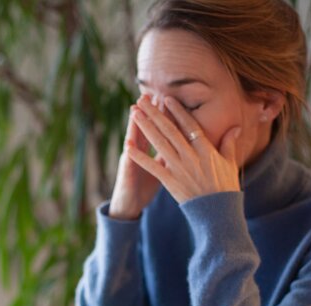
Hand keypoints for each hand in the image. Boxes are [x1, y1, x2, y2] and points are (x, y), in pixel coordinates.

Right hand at [108, 102, 160, 219]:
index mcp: (149, 150)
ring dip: (133, 126)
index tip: (169, 99)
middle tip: (152, 94)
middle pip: (145, 129)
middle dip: (148, 113)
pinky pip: (128, 164)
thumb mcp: (160, 168)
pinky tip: (127, 144)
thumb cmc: (144, 186)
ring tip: (135, 110)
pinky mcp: (127, 175)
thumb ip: (169, 154)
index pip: (158, 129)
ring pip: (133, 141)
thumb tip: (183, 142)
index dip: (163, 115)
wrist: (129, 205)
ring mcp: (131, 162)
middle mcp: (138, 152)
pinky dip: (129, 154)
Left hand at [125, 95, 240, 203]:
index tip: (166, 98)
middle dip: (155, 114)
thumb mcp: (230, 163)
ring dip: (145, 128)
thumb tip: (236, 126)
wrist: (218, 211)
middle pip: (170, 130)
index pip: (189, 125)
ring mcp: (180, 168)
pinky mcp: (170, 181)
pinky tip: (128, 147)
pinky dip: (140, 157)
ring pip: (159, 143)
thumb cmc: (225, 187)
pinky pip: (152, 167)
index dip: (177, 111)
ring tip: (134, 114)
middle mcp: (191, 156)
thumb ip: (229, 143)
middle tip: (142, 100)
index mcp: (205, 149)